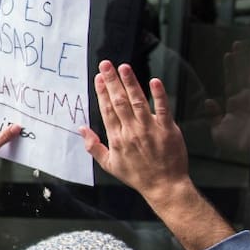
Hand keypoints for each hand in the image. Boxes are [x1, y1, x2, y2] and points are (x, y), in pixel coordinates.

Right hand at [81, 60, 189, 201]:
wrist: (163, 185)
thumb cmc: (136, 175)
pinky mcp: (168, 129)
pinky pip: (163, 109)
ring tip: (124, 67)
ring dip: (130, 83)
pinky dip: (159, 95)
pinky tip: (154, 81)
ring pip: (138, 101)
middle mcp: (131, 131)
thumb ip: (94, 146)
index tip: (99, 78)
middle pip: (119, 102)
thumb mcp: (109, 165)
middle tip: (106, 65)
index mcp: (117, 138)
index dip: (102, 92)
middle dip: (112, 81)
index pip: (107, 110)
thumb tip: (81, 130)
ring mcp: (150, 129)